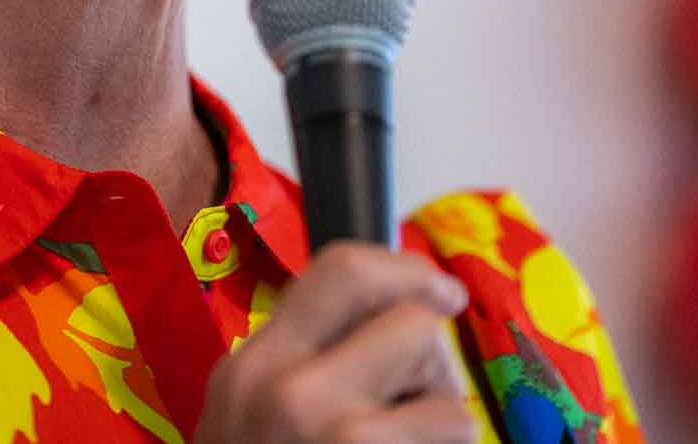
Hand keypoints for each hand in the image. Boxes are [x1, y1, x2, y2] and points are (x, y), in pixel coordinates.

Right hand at [194, 242, 478, 442]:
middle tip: (409, 412)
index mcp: (252, 368)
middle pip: (416, 327)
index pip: (342, 271)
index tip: (441, 294)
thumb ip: (303, 362)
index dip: (409, 272)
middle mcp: (289, 395)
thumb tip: (408, 304)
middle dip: (430, 368)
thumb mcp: (246, 418)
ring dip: (440, 434)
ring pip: (451, 407)